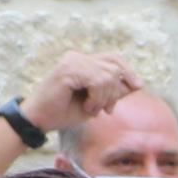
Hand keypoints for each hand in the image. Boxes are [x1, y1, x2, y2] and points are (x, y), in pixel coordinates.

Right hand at [21, 50, 136, 132]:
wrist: (40, 119)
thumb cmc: (66, 111)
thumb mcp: (98, 101)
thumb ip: (114, 91)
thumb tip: (137, 84)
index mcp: (83, 61)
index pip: (114, 58)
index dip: (128, 71)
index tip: (137, 86)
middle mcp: (77, 57)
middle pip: (114, 67)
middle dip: (116, 92)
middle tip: (106, 109)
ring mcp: (72, 61)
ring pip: (108, 75)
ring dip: (105, 98)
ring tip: (93, 109)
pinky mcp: (67, 69)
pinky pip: (97, 81)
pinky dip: (97, 98)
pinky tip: (87, 107)